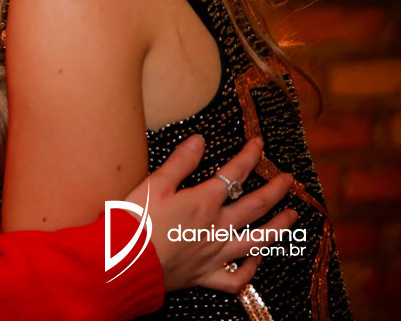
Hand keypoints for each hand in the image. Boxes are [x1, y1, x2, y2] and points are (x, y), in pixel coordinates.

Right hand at [126, 134, 296, 292]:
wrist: (126, 261)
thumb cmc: (135, 221)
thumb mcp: (154, 184)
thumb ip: (179, 162)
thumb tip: (199, 140)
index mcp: (204, 202)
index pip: (234, 173)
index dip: (250, 156)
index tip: (260, 143)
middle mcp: (217, 227)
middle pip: (255, 206)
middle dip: (276, 190)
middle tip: (291, 180)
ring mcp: (215, 253)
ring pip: (257, 241)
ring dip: (278, 227)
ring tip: (292, 217)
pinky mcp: (205, 276)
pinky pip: (236, 277)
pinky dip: (250, 270)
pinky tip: (256, 260)